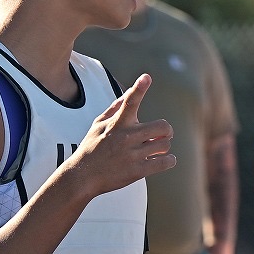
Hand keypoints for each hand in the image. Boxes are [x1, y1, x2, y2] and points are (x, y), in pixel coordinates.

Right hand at [69, 75, 175, 196]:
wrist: (83, 176)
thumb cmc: (91, 148)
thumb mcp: (98, 125)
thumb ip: (115, 108)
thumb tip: (129, 92)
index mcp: (117, 124)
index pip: (129, 102)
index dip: (139, 88)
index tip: (146, 77)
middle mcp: (126, 137)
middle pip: (162, 126)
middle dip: (166, 130)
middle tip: (162, 134)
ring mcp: (132, 155)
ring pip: (165, 145)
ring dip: (164, 146)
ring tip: (157, 149)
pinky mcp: (138, 171)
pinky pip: (165, 163)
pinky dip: (169, 160)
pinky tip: (164, 159)